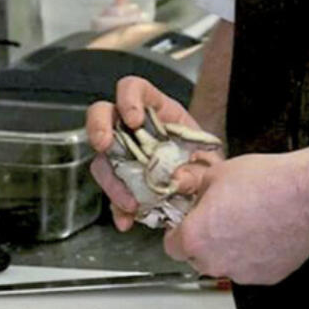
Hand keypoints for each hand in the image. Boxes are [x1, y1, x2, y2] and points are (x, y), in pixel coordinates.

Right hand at [86, 77, 212, 231]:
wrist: (208, 189)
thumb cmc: (205, 161)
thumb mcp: (209, 160)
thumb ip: (197, 168)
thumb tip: (178, 179)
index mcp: (155, 109)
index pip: (133, 88)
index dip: (128, 98)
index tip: (134, 120)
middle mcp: (133, 127)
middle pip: (102, 114)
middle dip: (98, 127)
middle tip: (104, 145)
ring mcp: (123, 153)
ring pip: (102, 157)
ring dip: (111, 180)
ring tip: (130, 203)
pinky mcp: (122, 180)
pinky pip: (110, 192)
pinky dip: (116, 207)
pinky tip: (126, 219)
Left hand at [162, 153, 308, 285]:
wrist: (302, 195)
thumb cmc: (262, 182)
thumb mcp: (216, 174)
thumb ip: (199, 192)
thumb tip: (198, 197)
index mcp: (195, 238)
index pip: (171, 246)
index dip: (179, 231)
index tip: (187, 222)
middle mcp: (215, 262)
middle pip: (199, 257)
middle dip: (205, 240)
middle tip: (221, 216)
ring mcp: (242, 273)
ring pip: (227, 263)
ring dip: (231, 249)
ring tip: (249, 221)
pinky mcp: (268, 277)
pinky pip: (252, 267)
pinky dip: (255, 254)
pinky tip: (267, 232)